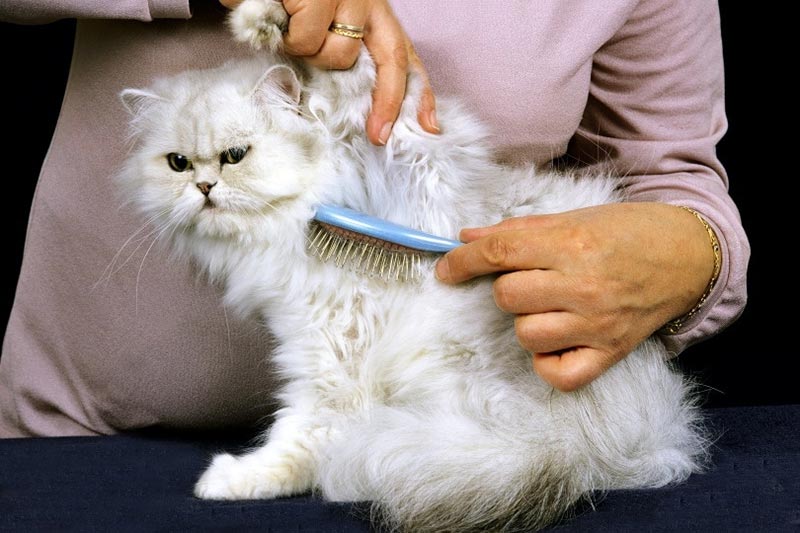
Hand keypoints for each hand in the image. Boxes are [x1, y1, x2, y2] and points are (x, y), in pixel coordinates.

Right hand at [220, 0, 438, 145]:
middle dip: (387, 102)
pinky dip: (289, 38)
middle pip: (391, 59)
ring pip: (341, 56)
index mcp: (372, 10)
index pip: (404, 53)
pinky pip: (308, 39)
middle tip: (378, 135)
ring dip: (311, 54)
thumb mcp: (320, 29)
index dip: (419, 91)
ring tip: (291, 31)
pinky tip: (281, 18)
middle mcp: (366, 0)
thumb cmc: (285, 4)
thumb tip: (361, 104)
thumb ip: (341, 54)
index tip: (429, 126)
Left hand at [435, 203, 715, 391]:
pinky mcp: (611, 352)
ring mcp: (598, 323)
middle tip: (530, 278)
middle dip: (507, 286)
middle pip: (507, 296)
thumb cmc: (627, 231)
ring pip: (526, 334)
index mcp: (572, 243)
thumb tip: (466, 238)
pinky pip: (558, 374)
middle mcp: (584, 285)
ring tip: (549, 306)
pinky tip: (556, 340)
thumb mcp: (573, 218)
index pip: (499, 252)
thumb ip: (517, 230)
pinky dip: (547, 361)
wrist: (688, 255)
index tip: (446, 268)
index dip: (462, 261)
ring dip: (526, 320)